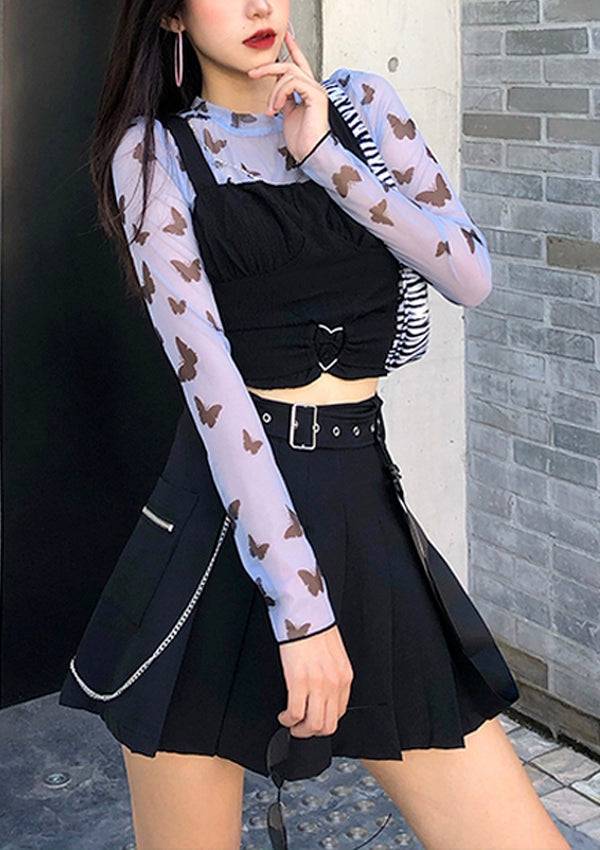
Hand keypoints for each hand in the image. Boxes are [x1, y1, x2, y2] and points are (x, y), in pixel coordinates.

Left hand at [248, 31, 329, 163]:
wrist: (310, 153)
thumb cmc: (302, 140)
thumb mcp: (288, 114)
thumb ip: (285, 98)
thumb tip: (277, 90)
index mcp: (309, 92)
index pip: (300, 65)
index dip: (293, 49)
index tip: (285, 37)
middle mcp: (315, 88)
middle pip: (290, 65)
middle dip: (269, 68)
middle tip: (253, 74)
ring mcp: (317, 90)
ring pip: (288, 73)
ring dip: (274, 91)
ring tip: (272, 109)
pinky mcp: (316, 95)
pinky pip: (292, 83)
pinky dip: (280, 94)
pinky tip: (278, 109)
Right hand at [277, 624, 353, 737]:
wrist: (305, 612)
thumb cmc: (316, 629)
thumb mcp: (334, 655)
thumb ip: (332, 675)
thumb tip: (323, 691)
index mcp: (344, 677)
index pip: (340, 713)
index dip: (324, 721)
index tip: (313, 719)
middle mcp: (334, 683)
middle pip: (328, 725)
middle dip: (312, 732)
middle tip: (301, 728)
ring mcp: (318, 683)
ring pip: (313, 725)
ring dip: (300, 730)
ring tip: (291, 723)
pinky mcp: (299, 680)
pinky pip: (295, 713)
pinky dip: (288, 720)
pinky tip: (284, 715)